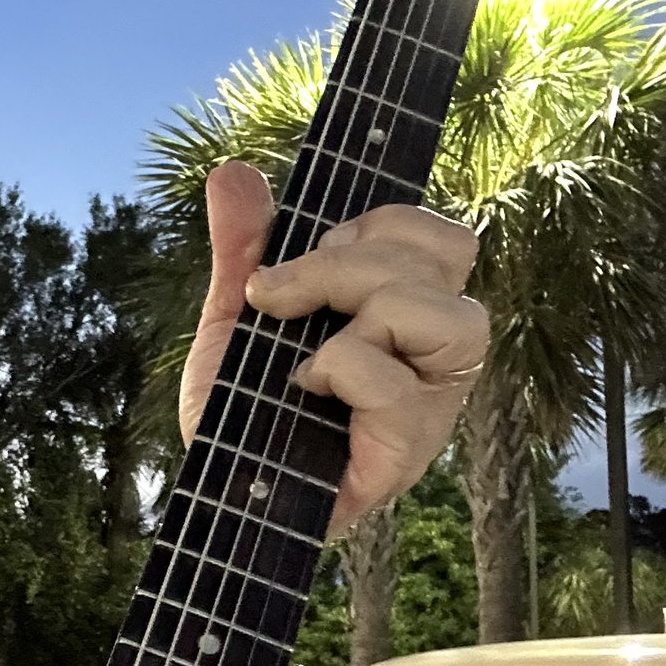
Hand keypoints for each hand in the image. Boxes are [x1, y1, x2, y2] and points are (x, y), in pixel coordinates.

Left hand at [178, 159, 487, 538]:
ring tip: (307, 354)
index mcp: (409, 314)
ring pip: (452, 318)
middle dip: (348, 263)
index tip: (301, 260)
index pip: (442, 236)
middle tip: (281, 301)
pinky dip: (342, 370)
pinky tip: (307, 391)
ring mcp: (430, 406)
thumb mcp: (235, 318)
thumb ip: (244, 247)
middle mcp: (434, 356)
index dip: (378, 225)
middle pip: (450, 257)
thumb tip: (233, 171)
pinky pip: (397, 385)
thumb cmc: (239, 412)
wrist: (212, 495)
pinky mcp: (407, 454)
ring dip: (364, 314)